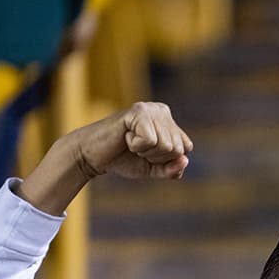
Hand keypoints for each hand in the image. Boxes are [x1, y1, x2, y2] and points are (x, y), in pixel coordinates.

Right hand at [75, 101, 192, 181]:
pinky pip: (150, 140)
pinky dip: (137, 146)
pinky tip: (126, 138)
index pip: (186, 148)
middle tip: (137, 148)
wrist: (92, 156)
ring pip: (166, 145)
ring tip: (130, 142)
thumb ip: (172, 169)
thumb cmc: (124, 159)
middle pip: (177, 148)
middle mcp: (162, 110)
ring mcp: (150, 109)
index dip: (166, 159)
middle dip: (156, 157)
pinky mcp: (138, 111)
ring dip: (145, 152)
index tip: (147, 153)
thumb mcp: (154, 169)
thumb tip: (185, 160)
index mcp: (169, 121)